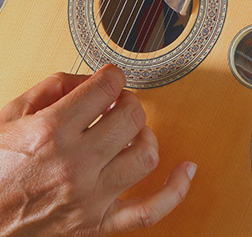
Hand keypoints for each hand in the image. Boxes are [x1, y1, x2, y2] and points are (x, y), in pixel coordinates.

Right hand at [0, 66, 194, 236]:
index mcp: (50, 133)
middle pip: (132, 118)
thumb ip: (49, 89)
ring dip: (145, 137)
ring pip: (146, 155)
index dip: (111, 77)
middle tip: (117, 106)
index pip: (106, 88)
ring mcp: (89, 197)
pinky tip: (185, 171)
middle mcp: (74, 165)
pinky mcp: (97, 225)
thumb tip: (87, 79)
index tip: (109, 80)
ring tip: (131, 134)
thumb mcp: (6, 119)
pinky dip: (175, 190)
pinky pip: (150, 210)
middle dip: (128, 103)